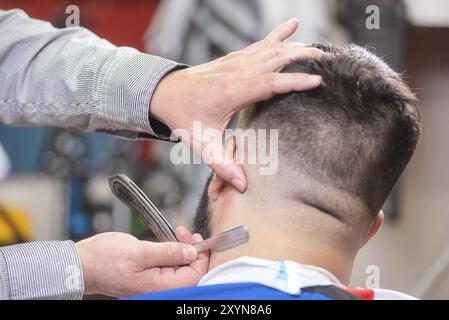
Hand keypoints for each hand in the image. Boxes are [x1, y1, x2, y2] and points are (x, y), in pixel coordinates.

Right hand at [76, 227, 208, 297]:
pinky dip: (173, 253)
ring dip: (183, 250)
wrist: (82, 264)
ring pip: (180, 268)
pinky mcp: (149, 277)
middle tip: (186, 233)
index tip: (197, 239)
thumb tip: (191, 252)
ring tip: (179, 233)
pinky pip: (169, 267)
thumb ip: (167, 252)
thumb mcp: (138, 251)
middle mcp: (157, 288)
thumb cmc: (104, 259)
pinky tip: (170, 241)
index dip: (199, 256)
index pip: (193, 276)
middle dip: (192, 250)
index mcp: (157, 286)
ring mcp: (153, 284)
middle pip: (189, 273)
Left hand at [151, 18, 322, 191]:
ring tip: (320, 49)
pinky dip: (278, 34)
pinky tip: (293, 24)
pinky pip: (260, 43)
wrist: (165, 93)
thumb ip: (221, 165)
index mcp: (231, 91)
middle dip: (304, 58)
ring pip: (271, 49)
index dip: (294, 82)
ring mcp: (236, 62)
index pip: (269, 83)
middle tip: (329, 61)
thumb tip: (241, 186)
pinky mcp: (235, 59)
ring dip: (296, 46)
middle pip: (275, 59)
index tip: (318, 82)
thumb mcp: (201, 144)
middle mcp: (236, 72)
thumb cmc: (184, 117)